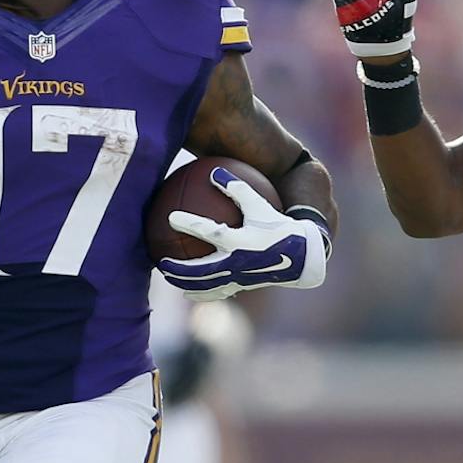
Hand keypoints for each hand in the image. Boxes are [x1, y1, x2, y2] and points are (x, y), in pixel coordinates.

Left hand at [157, 168, 330, 298]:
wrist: (301, 257)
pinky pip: (217, 292)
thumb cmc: (280, 227)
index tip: (170, 217)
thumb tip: (214, 170)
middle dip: (178, 268)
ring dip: (185, 283)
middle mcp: (237, 262)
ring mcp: (238, 277)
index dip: (189, 223)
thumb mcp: (260, 205)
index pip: (209, 231)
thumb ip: (237, 188)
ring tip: (168, 278)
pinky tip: (189, 291)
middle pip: (200, 270)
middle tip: (160, 261)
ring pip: (206, 285)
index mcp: (240, 241)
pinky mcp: (242, 285)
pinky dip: (201, 292)